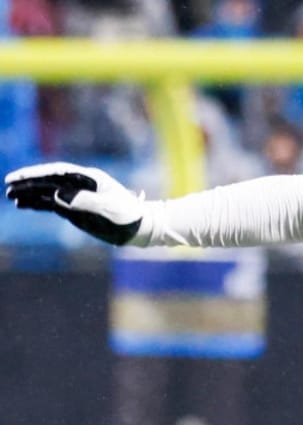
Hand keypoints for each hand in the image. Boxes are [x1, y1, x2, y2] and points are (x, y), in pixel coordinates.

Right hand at [5, 162, 144, 245]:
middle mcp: (79, 185)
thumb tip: (57, 196)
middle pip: (48, 181)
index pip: (56, 172)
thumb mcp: (107, 208)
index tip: (21, 177)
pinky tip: (24, 205)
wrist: (141, 228)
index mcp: (87, 178)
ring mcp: (76, 197)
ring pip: (47, 193)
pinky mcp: (76, 210)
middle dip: (28, 183)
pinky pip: (52, 205)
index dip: (37, 174)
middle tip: (8, 185)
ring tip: (10, 196)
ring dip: (29, 194)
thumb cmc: (128, 215)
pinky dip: (38, 204)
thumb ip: (82, 201)